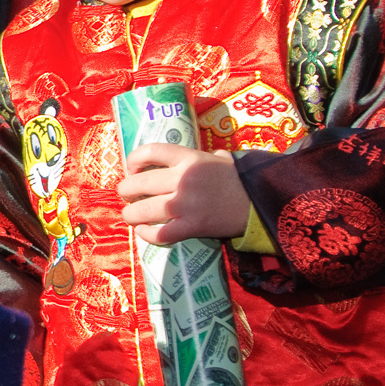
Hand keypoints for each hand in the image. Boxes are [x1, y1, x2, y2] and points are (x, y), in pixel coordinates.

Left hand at [117, 144, 251, 243]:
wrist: (259, 202)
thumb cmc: (236, 179)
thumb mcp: (217, 157)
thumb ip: (196, 155)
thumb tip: (176, 157)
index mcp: (189, 158)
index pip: (151, 151)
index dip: (134, 159)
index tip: (131, 168)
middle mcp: (184, 179)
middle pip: (139, 183)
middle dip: (126, 190)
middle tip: (126, 195)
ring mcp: (186, 204)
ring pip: (143, 210)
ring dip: (130, 214)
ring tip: (130, 215)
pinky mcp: (192, 227)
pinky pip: (160, 234)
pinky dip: (147, 234)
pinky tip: (143, 231)